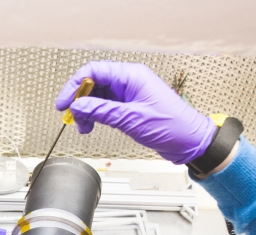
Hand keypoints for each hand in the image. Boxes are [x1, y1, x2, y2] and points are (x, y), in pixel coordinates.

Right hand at [55, 61, 216, 164]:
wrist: (190, 142)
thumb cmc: (172, 126)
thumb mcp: (131, 119)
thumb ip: (102, 111)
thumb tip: (78, 106)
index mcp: (131, 76)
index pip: (94, 71)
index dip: (75, 86)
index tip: (64, 103)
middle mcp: (129, 82)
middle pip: (94, 83)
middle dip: (80, 101)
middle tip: (72, 117)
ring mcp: (129, 95)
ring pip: (98, 97)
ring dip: (87, 111)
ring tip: (83, 127)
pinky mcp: (130, 108)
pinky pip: (106, 107)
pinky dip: (96, 116)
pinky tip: (92, 125)